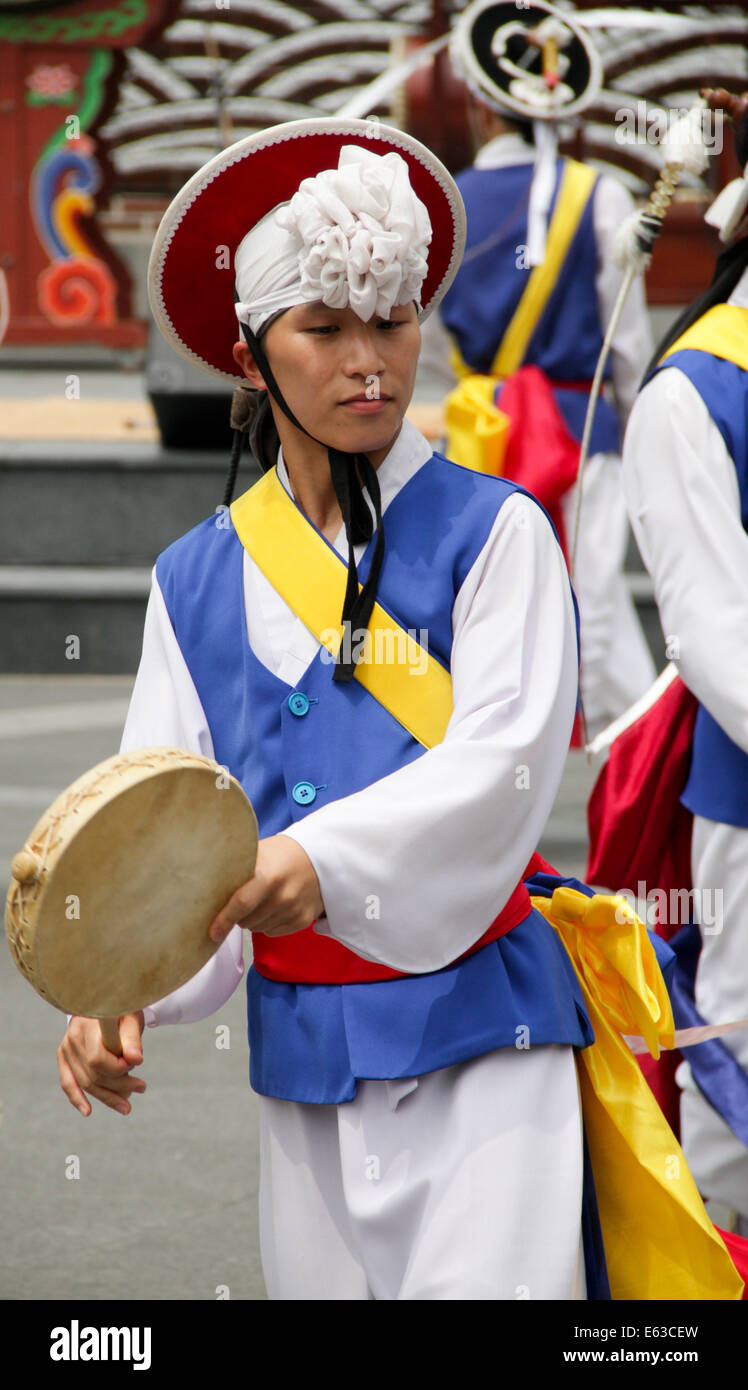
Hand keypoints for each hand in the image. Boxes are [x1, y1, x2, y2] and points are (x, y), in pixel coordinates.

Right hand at [57, 1012, 145, 1116]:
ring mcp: (66, 1048)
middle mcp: (72, 1037)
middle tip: (142, 1087)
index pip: (97, 1059)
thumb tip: (135, 1060)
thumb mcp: (132, 1016)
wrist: (106, 1001)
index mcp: (88, 1025)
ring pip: (84, 1082)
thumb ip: (132, 1038)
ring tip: (127, 1106)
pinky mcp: (64, 1056)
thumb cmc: (122, 1008)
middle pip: (93, 1074)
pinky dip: (77, 1098)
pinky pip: (67, 1081)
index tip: (137, 1064)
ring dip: (106, 1097)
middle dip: (119, 1085)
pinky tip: (88, 1111)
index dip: (117, 1068)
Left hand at [209, 833, 323, 942]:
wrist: (322, 857)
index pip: (241, 904)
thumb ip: (236, 869)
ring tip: (260, 900)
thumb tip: (203, 883)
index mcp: (270, 875)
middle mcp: (283, 896)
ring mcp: (295, 910)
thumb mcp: (259, 852)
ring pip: (258, 928)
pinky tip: (274, 906)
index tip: (212, 932)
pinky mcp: (303, 920)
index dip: (224, 920)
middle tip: (241, 899)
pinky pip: (272, 931)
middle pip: (246, 920)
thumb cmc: (283, 853)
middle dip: (236, 916)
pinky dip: (267, 923)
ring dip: (252, 920)